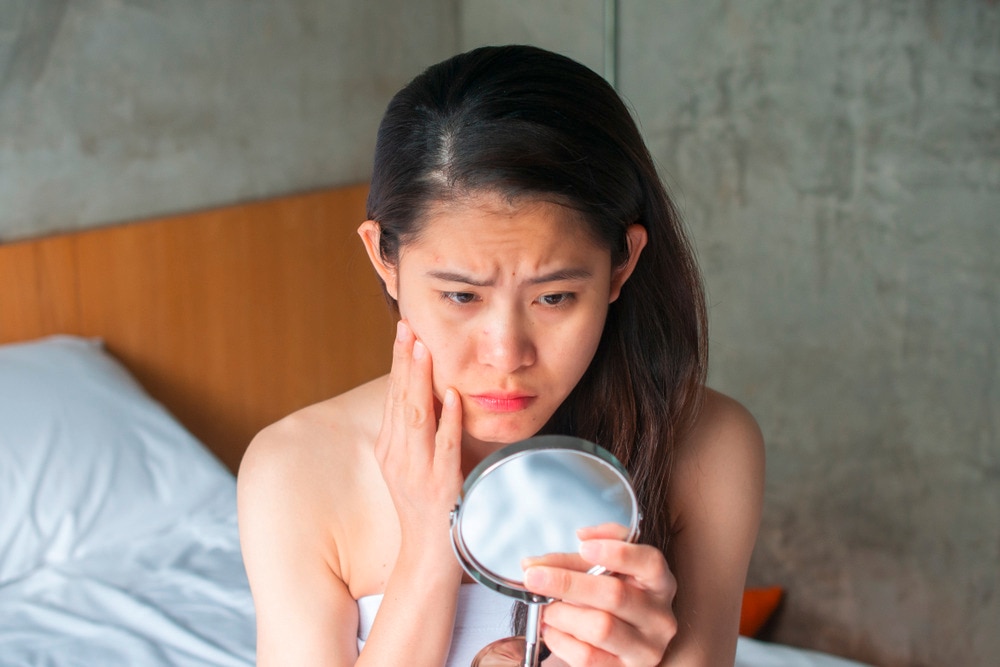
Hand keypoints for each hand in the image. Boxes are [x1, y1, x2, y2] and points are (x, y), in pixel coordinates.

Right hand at [375, 320, 463, 554]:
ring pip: (417, 417)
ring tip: (424, 349)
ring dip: (420, 381)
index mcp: (391, 448)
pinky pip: (445, 447)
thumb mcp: (413, 464)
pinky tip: (453, 396)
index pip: (393, 396)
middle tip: (408, 326)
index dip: (398, 361)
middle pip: (400, 399)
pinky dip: (448, 420)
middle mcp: (398, 456)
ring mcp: (418, 471)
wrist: (428, 555)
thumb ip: (417, 432)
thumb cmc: (427, 507)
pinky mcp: (441, 485)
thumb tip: (426, 393)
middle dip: (404, 360)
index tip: (403, 330)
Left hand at [523, 524, 677, 665]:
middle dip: (568, 582)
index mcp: (659, 583)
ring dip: (562, 614)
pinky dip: (560, 640)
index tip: (583, 546)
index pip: (650, 563)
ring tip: (546, 608)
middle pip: (615, 594)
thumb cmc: (613, 599)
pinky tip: (551, 630)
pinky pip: (587, 657)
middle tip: (534, 576)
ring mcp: (645, 649)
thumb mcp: (603, 572)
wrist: (624, 644)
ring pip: (600, 628)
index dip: (618, 553)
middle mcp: (659, 616)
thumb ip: (575, 560)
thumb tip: (536, 562)